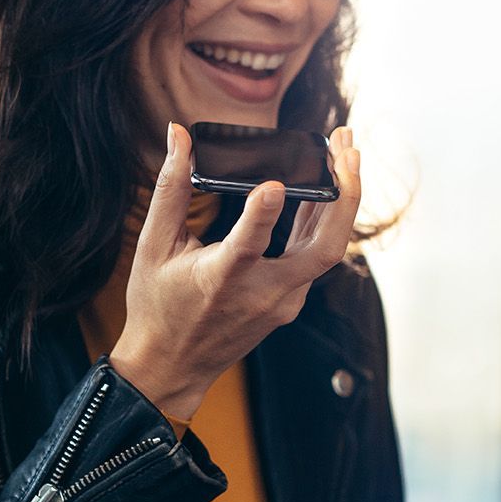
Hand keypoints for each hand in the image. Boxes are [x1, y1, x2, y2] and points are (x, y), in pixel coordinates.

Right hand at [109, 122, 361, 419]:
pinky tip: (324, 186)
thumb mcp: (154, 246)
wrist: (173, 366)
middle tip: (346, 146)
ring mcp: (284, 301)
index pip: (248, 247)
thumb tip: (178, 135)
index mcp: (221, 281)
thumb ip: (171, 189)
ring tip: (345, 150)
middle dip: (345, 195)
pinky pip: (315, 256)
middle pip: (324, 249)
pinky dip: (323, 218)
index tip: (273, 183)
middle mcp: (262, 294)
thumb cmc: (158, 305)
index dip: (262, 215)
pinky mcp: (291, 301)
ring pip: (328, 250)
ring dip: (342, 199)